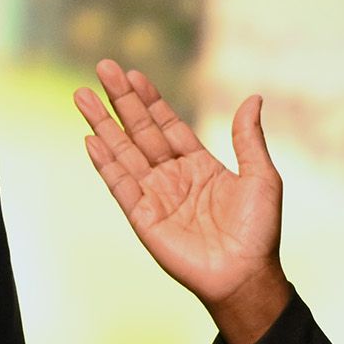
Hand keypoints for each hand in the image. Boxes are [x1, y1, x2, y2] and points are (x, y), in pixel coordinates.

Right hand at [76, 59, 291, 343]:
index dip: (150, 99)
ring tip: (82, 96)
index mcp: (199, 165)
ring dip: (103, 124)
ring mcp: (155, 196)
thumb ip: (248, 138)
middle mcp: (172, 177)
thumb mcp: (261, 177)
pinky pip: (120, 185)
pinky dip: (105, 163)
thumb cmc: (258, 231)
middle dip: (120, 100)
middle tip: (102, 68)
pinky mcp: (143, 218)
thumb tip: (253, 98)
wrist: (245, 275)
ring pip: (123, 152)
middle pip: (139, 131)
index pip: (167, 124)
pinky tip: (90, 139)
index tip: (132, 74)